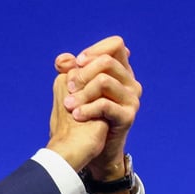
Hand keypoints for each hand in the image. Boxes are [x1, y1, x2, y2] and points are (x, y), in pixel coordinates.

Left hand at [53, 35, 141, 180]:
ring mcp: (132, 99)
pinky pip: (105, 104)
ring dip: (82, 93)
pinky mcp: (128, 116)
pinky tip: (77, 115)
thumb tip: (62, 60)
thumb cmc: (82, 115)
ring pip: (104, 81)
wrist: (88, 148)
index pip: (116, 45)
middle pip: (107, 61)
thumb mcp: (74, 89)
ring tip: (70, 106)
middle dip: (83, 73)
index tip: (77, 64)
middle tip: (70, 88)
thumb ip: (70, 70)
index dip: (94, 50)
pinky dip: (86, 109)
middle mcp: (131, 82)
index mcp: (121, 71)